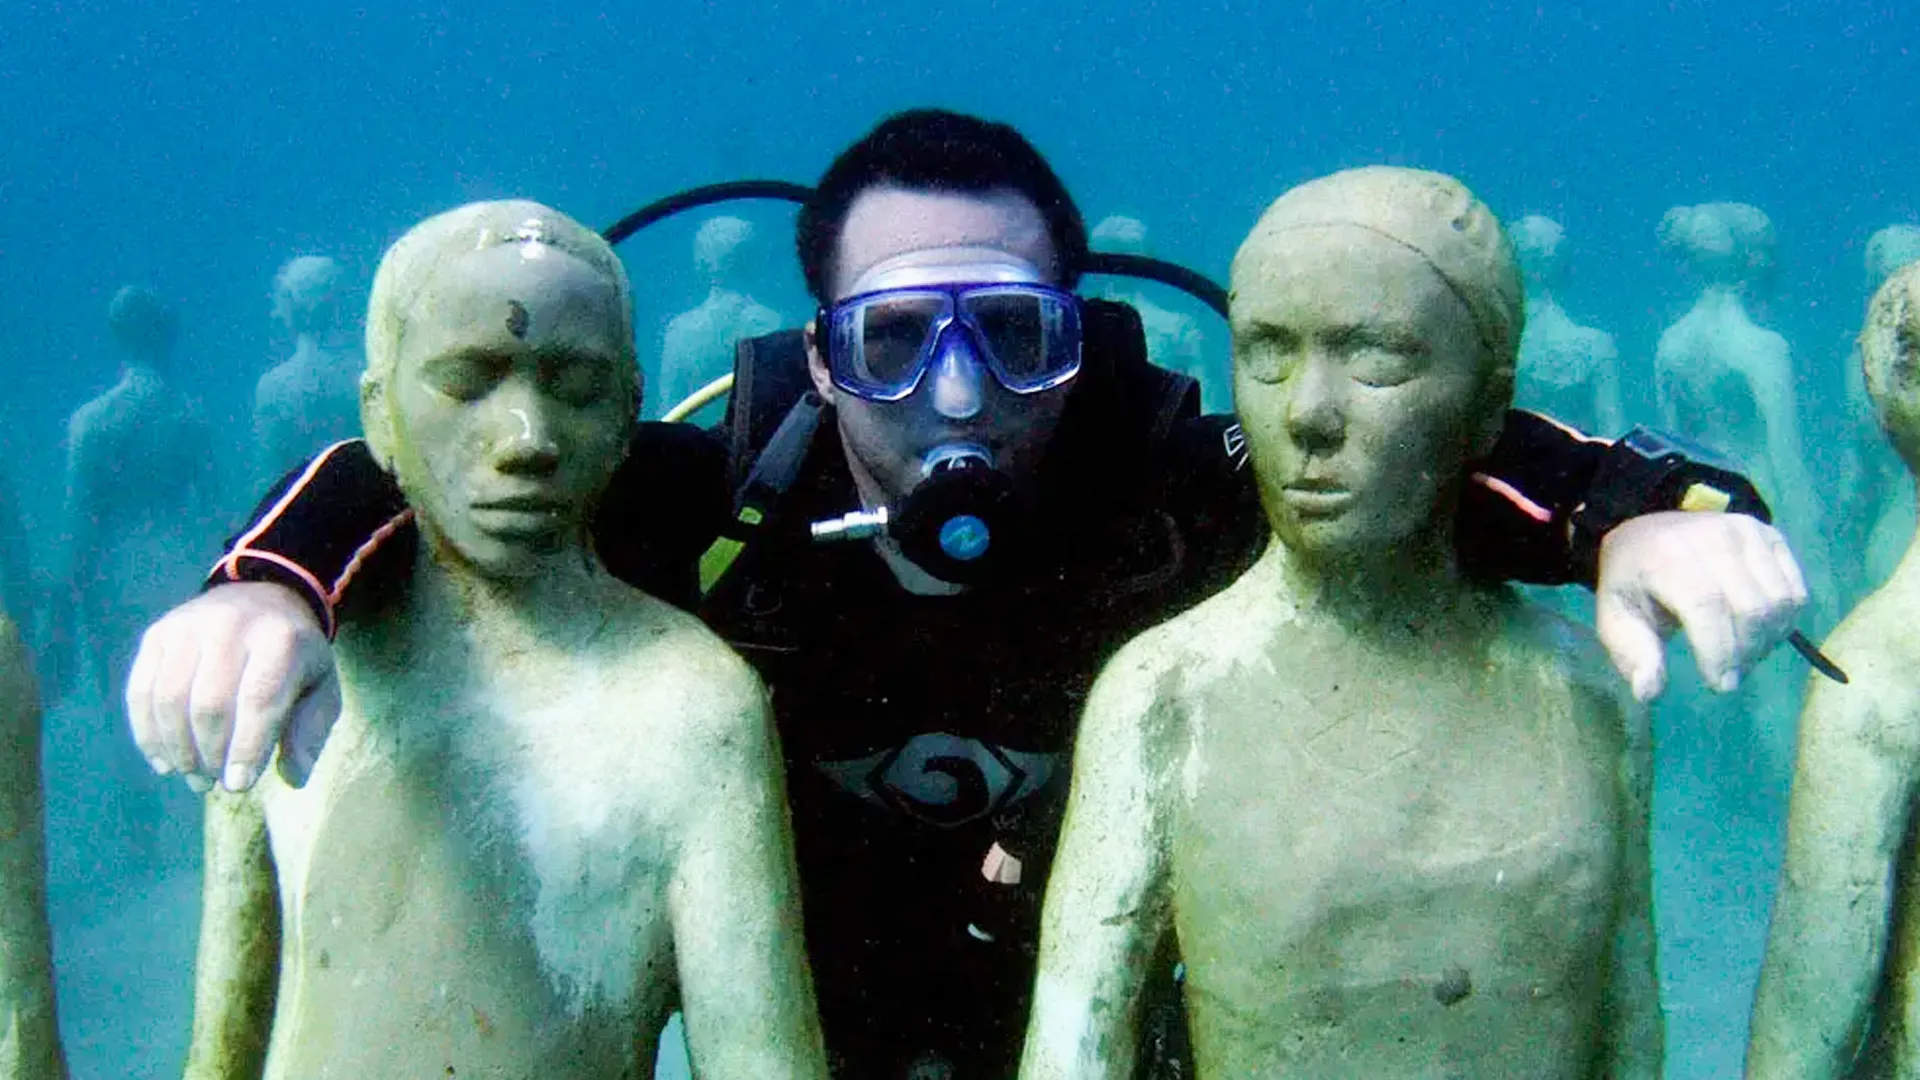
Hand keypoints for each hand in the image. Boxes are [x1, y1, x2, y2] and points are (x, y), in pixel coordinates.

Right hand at [125, 583, 339, 791]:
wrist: (263, 598)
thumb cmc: (295, 656)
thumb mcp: (320, 686)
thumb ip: (310, 731)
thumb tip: (293, 777)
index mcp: (280, 639)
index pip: (258, 699)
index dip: (246, 747)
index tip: (238, 784)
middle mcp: (230, 626)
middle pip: (209, 704)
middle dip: (210, 753)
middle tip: (213, 783)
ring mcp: (188, 627)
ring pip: (170, 699)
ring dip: (177, 748)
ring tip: (192, 776)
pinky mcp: (157, 634)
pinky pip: (141, 691)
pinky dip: (148, 733)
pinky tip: (164, 761)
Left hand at [1594, 511, 1808, 702]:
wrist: (1649, 535)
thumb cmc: (1634, 583)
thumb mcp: (1615, 618)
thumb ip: (1633, 654)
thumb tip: (1649, 693)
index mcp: (1666, 555)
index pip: (1706, 605)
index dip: (1719, 650)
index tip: (1720, 685)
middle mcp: (1712, 536)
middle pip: (1751, 608)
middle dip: (1744, 653)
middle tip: (1729, 674)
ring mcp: (1747, 532)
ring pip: (1780, 602)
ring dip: (1767, 642)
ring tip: (1740, 654)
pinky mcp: (1771, 537)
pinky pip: (1796, 592)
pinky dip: (1784, 623)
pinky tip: (1758, 633)